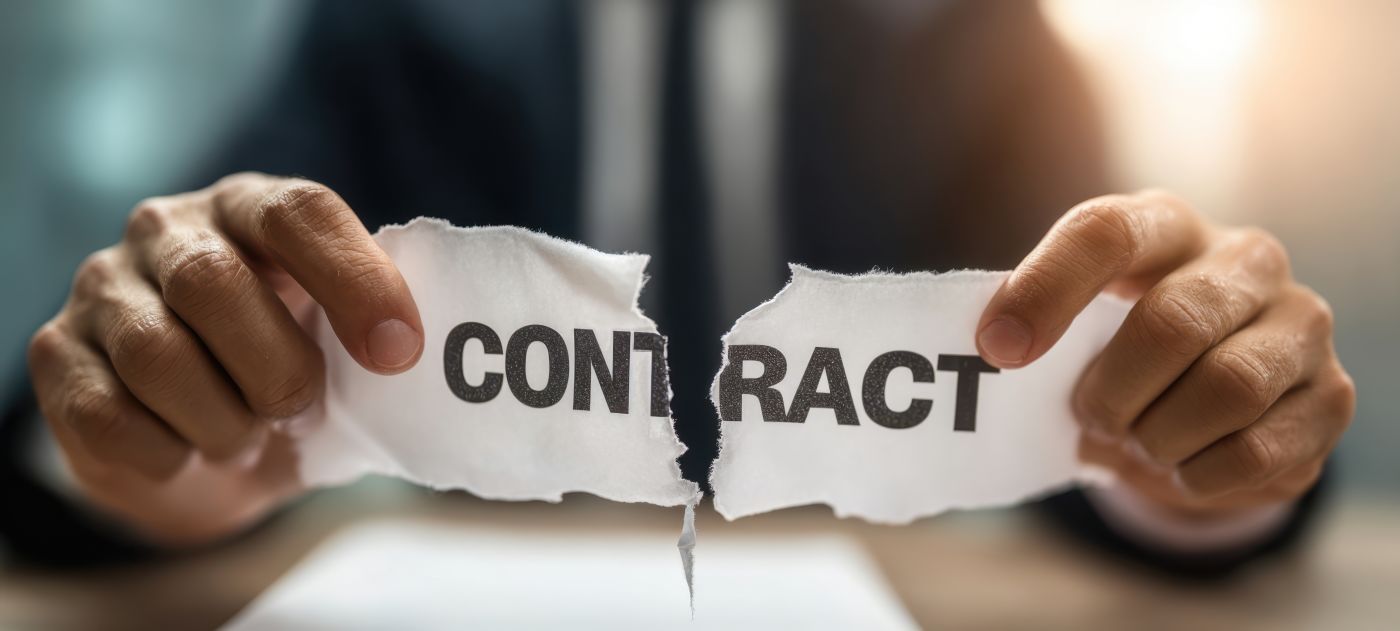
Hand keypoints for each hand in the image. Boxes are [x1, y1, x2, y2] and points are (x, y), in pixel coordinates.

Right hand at [27, 173, 422, 544]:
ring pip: (155, 355)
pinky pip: (108, 414)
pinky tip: (187, 451)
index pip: (299, 213)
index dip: (354, 280)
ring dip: (221, 420)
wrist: (197, 443)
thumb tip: (412, 352)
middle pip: (213, 284)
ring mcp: (101, 288)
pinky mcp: (56, 355)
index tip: (399, 352)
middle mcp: (167, 230)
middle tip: (299, 408)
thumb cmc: (284, 370)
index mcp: (251, 208)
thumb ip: (373, 333)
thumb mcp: (335, 341)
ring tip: (244, 435)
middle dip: (276, 368)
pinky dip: (167, 452)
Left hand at [977, 191, 1353, 516]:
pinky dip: (1198, 474)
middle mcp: (1247, 260)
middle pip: (1173, 321)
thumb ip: (1037, 329)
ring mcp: (1301, 326)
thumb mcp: (1080, 328)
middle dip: (1113, 389)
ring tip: (1139, 440)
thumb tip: (991, 350)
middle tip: (1088, 415)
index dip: (1046, 289)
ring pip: (1227, 388)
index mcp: (1168, 226)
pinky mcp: (1330, 397)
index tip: (997, 348)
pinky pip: (1256, 450)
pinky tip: (1181, 465)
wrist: (1217, 408)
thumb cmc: (1126, 354)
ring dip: (1158, 435)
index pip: (1107, 232)